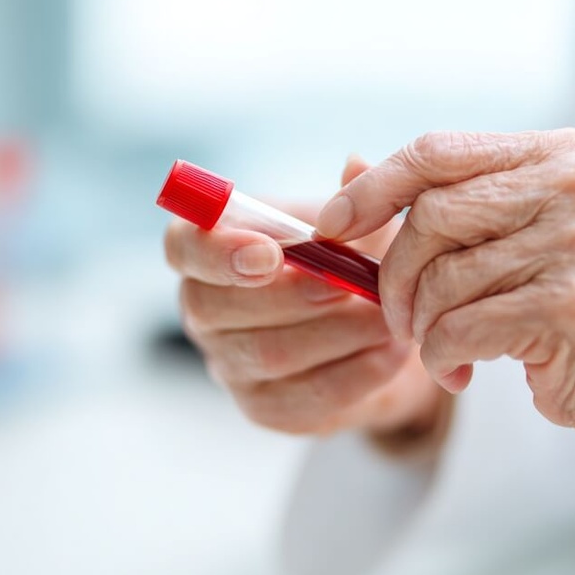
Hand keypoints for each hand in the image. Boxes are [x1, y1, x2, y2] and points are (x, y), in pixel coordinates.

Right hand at [164, 156, 446, 441]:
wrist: (376, 331)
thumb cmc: (349, 259)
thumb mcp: (354, 222)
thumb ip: (355, 196)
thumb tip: (356, 165)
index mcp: (209, 249)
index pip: (182, 247)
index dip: (216, 251)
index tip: (270, 252)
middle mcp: (204, 309)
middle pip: (217, 308)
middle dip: (292, 296)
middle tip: (353, 285)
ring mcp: (229, 364)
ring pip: (268, 355)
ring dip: (335, 333)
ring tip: (389, 318)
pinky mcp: (265, 409)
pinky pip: (302, 398)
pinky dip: (355, 374)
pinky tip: (391, 354)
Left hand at [315, 130, 574, 476]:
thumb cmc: (573, 291)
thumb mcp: (518, 226)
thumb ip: (442, 196)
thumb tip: (346, 168)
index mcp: (555, 154)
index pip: (436, 151)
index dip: (371, 188)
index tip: (332, 226)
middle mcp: (572, 187)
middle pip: (430, 218)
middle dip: (395, 276)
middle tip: (400, 317)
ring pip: (441, 280)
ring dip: (422, 327)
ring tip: (443, 346)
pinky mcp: (571, 309)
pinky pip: (460, 328)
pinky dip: (442, 357)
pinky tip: (461, 371)